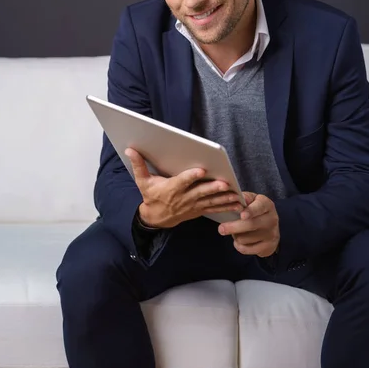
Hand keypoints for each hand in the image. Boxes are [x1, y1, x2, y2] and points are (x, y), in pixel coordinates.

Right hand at [125, 149, 243, 228]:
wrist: (156, 219)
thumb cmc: (151, 197)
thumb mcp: (142, 182)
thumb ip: (138, 165)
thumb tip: (130, 149)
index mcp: (170, 189)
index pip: (181, 182)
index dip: (191, 177)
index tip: (201, 171)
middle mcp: (183, 198)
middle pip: (200, 192)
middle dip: (212, 188)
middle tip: (224, 183)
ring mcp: (192, 206)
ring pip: (210, 201)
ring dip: (223, 198)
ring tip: (236, 194)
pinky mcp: (199, 210)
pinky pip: (214, 208)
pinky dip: (226, 207)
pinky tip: (238, 204)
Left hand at [218, 192, 279, 257]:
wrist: (270, 226)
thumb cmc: (255, 209)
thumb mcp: (252, 200)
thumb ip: (243, 198)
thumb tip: (234, 197)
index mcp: (267, 204)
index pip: (259, 207)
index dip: (250, 211)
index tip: (242, 215)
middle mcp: (272, 219)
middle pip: (251, 225)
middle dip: (233, 227)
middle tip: (221, 229)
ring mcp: (271, 234)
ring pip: (245, 238)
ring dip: (235, 236)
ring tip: (235, 231)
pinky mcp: (268, 247)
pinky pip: (247, 249)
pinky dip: (239, 245)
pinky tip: (239, 240)